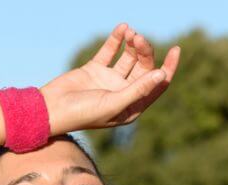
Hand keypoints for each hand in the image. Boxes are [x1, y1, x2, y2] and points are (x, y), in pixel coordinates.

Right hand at [40, 23, 180, 133]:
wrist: (51, 109)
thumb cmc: (83, 113)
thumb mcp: (114, 103)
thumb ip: (138, 89)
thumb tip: (161, 75)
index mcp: (133, 106)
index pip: (157, 85)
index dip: (168, 68)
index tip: (176, 49)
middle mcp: (124, 93)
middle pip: (143, 67)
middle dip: (144, 51)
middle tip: (139, 38)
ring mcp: (109, 80)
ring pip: (128, 57)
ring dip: (132, 44)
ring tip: (130, 32)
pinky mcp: (95, 69)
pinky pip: (110, 51)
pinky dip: (117, 40)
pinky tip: (122, 28)